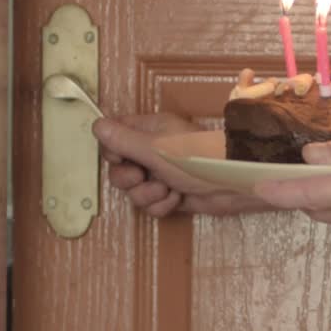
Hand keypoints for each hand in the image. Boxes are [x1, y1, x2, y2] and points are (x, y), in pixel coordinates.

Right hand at [93, 114, 268, 217]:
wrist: (234, 185)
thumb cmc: (200, 158)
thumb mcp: (156, 148)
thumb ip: (123, 139)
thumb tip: (95, 125)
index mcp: (149, 130)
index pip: (113, 137)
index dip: (111, 151)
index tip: (121, 157)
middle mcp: (153, 150)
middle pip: (119, 168)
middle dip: (129, 179)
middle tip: (143, 175)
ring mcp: (162, 173)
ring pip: (134, 190)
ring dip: (148, 194)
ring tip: (167, 188)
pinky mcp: (172, 195)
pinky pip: (151, 205)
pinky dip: (162, 205)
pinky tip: (177, 199)